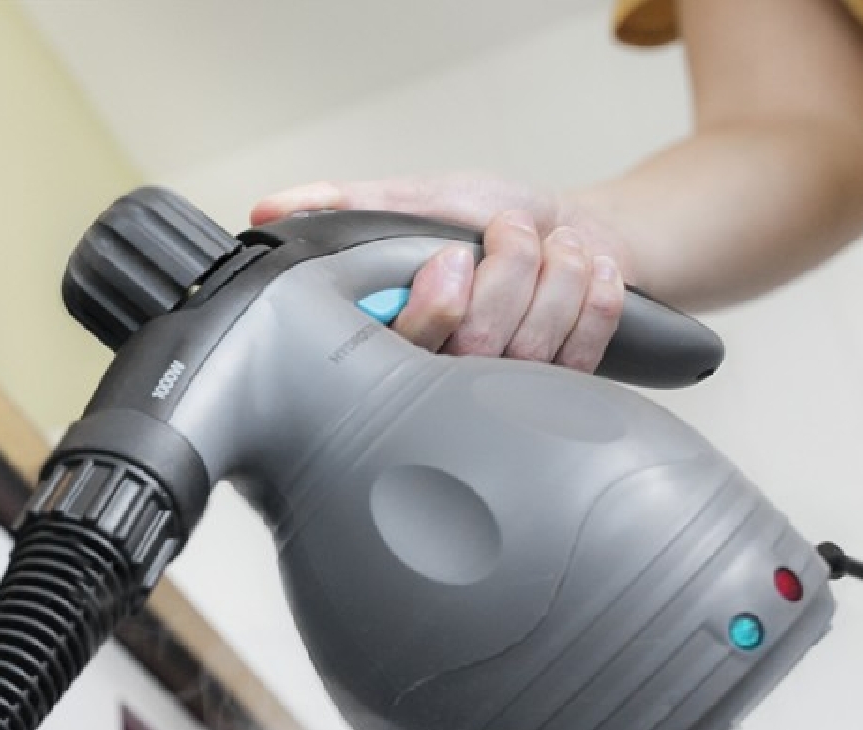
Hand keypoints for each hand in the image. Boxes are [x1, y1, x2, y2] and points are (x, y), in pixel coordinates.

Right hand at [249, 174, 630, 372]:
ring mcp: (505, 395)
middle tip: (513, 229)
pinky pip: (580, 351)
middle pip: (475, 346)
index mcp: (402, 344)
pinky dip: (593, 296)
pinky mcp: (561, 391)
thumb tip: (269, 211)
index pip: (405, 352)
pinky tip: (587, 268)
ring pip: (532, 346)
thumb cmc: (487, 222)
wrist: (571, 231)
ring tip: (554, 243)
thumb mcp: (412, 201)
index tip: (454, 256)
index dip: (435, 307)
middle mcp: (449, 381)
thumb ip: (346, 207)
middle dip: (510, 266)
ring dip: (557, 273)